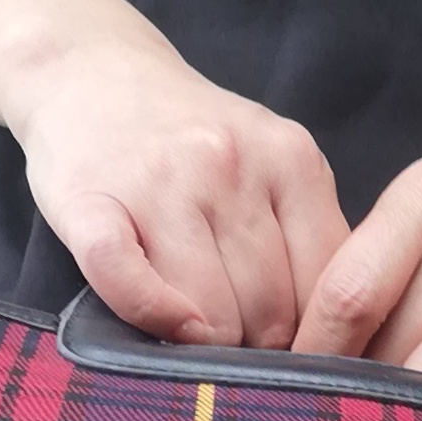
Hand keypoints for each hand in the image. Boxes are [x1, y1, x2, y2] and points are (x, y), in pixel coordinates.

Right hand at [14, 38, 349, 347]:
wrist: (91, 73)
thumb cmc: (192, 140)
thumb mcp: (273, 163)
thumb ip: (307, 235)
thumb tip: (332, 337)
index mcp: (291, 158)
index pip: (325, 287)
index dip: (311, 337)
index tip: (289, 347)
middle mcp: (228, 164)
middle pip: (268, 310)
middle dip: (256, 346)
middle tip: (236, 344)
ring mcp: (159, 182)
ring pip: (207, 311)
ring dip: (204, 343)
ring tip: (196, 331)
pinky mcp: (88, 202)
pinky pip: (128, 283)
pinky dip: (151, 317)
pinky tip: (162, 326)